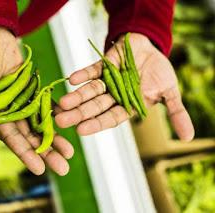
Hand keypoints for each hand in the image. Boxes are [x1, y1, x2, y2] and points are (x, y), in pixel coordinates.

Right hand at [0, 26, 73, 174]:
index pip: (9, 136)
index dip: (24, 153)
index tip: (39, 169)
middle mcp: (7, 109)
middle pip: (28, 135)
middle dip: (45, 152)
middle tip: (63, 168)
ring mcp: (20, 99)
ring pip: (39, 122)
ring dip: (54, 137)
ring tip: (70, 153)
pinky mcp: (30, 87)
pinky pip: (45, 102)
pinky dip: (56, 112)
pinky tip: (70, 122)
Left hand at [56, 33, 194, 140]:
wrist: (150, 48)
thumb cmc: (159, 72)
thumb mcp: (170, 91)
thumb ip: (176, 112)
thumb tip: (189, 137)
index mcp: (127, 105)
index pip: (111, 117)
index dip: (97, 124)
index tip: (81, 130)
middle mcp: (113, 96)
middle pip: (94, 107)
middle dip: (79, 113)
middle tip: (61, 121)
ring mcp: (106, 81)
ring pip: (89, 91)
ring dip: (76, 97)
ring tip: (62, 103)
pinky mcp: (102, 65)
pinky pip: (91, 70)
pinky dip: (82, 74)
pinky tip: (71, 79)